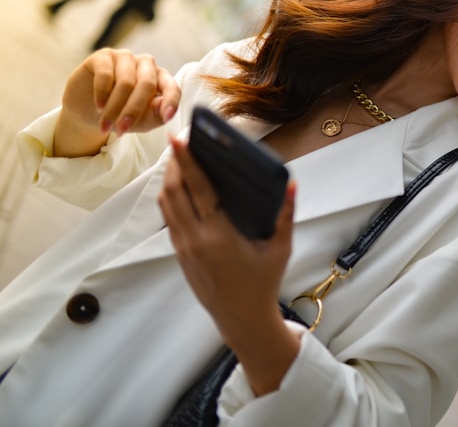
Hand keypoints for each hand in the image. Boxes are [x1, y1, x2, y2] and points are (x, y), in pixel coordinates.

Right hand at [55, 48, 179, 156]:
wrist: (86, 110)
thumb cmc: (120, 114)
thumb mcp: (140, 121)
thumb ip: (154, 115)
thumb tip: (162, 107)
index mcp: (161, 79)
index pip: (172, 88)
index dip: (171, 102)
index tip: (167, 117)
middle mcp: (146, 65)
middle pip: (147, 84)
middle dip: (134, 110)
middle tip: (122, 129)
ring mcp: (125, 57)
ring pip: (125, 82)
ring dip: (114, 108)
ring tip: (105, 125)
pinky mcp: (103, 56)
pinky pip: (105, 74)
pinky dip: (102, 94)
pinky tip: (99, 106)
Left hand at [159, 136, 300, 393]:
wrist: (241, 318)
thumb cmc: (263, 283)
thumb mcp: (281, 248)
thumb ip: (286, 215)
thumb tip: (291, 184)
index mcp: (220, 236)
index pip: (199, 190)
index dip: (188, 162)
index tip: (180, 139)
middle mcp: (196, 240)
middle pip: (174, 192)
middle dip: (174, 164)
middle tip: (180, 141)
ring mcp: (184, 248)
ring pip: (166, 204)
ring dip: (169, 179)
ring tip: (178, 159)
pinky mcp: (180, 254)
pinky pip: (169, 218)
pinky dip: (171, 197)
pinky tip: (180, 187)